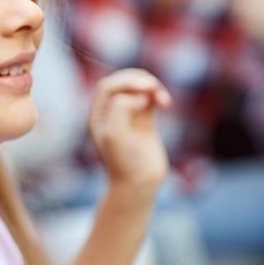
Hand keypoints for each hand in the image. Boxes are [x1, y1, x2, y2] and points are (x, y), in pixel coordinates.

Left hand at [87, 68, 170, 200]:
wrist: (138, 184)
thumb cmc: (123, 162)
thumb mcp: (115, 133)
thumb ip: (120, 108)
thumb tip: (139, 95)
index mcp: (98, 115)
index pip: (108, 86)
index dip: (126, 81)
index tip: (145, 89)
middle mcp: (111, 113)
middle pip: (123, 82)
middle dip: (139, 80)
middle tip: (154, 88)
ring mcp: (129, 116)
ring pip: (139, 88)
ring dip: (151, 87)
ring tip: (162, 99)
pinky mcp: (145, 121)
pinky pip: (151, 99)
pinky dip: (158, 96)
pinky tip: (166, 103)